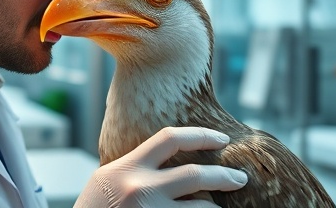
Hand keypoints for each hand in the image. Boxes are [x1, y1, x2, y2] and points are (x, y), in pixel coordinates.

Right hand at [75, 126, 247, 207]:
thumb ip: (137, 165)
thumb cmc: (95, 207)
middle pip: (196, 175)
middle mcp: (141, 189)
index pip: (171, 139)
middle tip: (240, 178)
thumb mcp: (109, 177)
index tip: (221, 139)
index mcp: (129, 167)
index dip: (201, 135)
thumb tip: (172, 156)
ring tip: (217, 207)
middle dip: (225, 176)